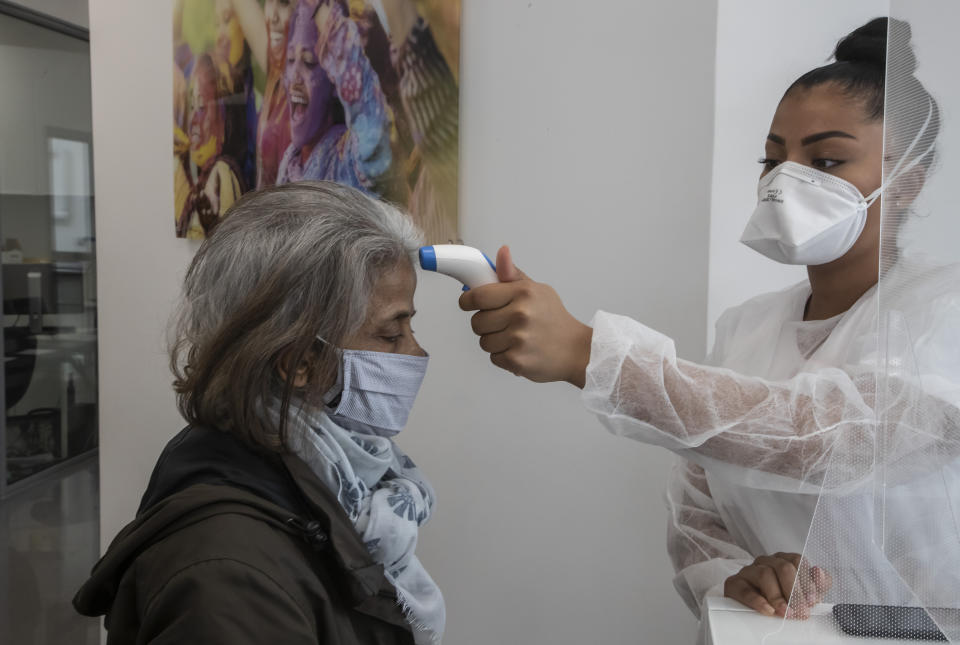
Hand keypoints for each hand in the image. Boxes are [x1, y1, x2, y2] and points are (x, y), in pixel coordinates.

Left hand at [459, 246, 591, 386]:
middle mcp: (520, 314)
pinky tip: (519, 349)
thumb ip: (512, 275)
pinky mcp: (517, 361)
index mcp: (523, 293)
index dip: (467, 301)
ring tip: (514, 337)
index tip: (468, 303)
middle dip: (484, 323)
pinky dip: (503, 356)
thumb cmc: (554, 319)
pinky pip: (493, 358)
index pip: (478, 296)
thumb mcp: (536, 290)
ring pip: (483, 342)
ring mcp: (518, 339)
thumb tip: (502, 252)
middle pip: (476, 322)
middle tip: (502, 323)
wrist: (576, 350)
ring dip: (494, 341)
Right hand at [724, 553, 831, 618]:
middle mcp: (766, 561)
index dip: (807, 582)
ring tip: (785, 612)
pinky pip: (744, 589)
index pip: (797, 561)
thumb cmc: (783, 597)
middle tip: (800, 611)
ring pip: (764, 574)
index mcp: (783, 560)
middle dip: (794, 591)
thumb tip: (818, 572)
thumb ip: (818, 583)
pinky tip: (767, 610)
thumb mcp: (805, 592)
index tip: (812, 601)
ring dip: (777, 597)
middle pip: (783, 567)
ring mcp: (749, 571)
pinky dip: (757, 601)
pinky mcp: (734, 583)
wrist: (751, 605)